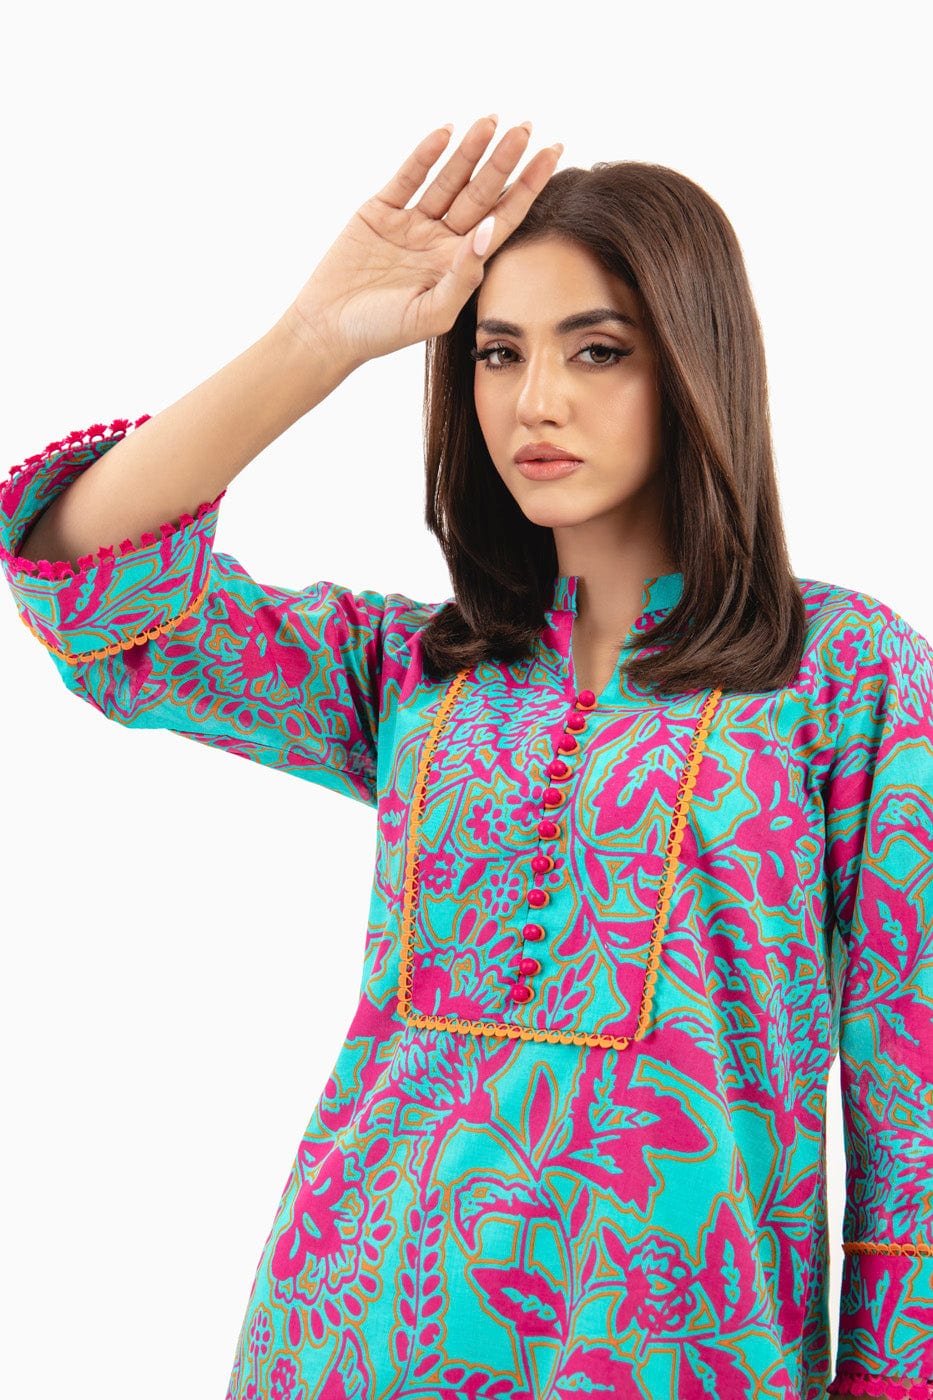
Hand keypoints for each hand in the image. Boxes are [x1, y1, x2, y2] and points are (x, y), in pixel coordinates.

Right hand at [283, 116, 561, 367]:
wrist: (327, 329)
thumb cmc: (382, 332)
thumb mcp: (431, 312)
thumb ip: (464, 275)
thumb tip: (491, 230)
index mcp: (459, 264)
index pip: (503, 219)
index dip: (528, 188)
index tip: (552, 156)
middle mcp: (441, 240)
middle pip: (481, 192)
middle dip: (504, 160)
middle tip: (527, 127)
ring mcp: (412, 223)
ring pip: (448, 179)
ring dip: (470, 150)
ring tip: (492, 120)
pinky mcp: (381, 210)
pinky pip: (409, 177)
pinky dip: (426, 155)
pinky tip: (446, 132)